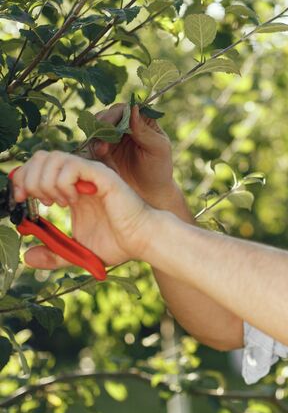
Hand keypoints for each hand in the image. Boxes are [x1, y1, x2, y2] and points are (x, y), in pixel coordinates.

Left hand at [12, 151, 152, 269]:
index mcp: (72, 188)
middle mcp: (80, 177)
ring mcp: (91, 174)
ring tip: (56, 202)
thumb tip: (27, 256)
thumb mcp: (75, 252)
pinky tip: (71, 201)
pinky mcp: (102, 176)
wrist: (142, 241)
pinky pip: (72, 166)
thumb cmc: (117, 243)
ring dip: (45, 181)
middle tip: (36, 201)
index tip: (20, 201)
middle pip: (41, 157)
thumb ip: (53, 254)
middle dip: (29, 177)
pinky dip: (62, 182)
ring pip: (53, 158)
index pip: (38, 167)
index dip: (22, 179)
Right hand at [87, 104, 179, 208]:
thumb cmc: (159, 169)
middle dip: (101, 128)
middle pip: (105, 116)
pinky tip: (97, 159)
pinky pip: (89, 145)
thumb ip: (145, 130)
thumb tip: (133, 107)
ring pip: (94, 129)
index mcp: (141, 120)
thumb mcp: (157, 149)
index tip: (109, 126)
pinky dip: (90, 150)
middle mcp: (124, 125)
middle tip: (103, 143)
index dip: (114, 115)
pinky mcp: (100, 150)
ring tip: (101, 152)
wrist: (148, 193)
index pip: (124, 109)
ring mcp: (110, 137)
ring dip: (95, 139)